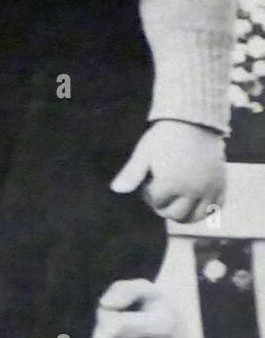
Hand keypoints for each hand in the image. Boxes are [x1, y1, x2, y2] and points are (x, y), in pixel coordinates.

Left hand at [93, 279, 184, 337]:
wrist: (176, 331)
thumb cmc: (152, 306)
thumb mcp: (142, 288)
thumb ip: (122, 290)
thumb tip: (106, 304)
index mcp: (165, 325)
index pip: (116, 326)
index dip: (105, 314)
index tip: (113, 311)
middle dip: (101, 330)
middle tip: (114, 326)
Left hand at [110, 119, 224, 222]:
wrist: (193, 122)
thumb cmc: (164, 137)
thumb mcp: (144, 154)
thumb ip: (131, 174)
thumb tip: (116, 189)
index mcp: (172, 183)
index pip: (158, 203)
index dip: (149, 194)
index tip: (148, 181)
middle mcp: (193, 190)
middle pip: (177, 216)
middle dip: (165, 208)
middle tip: (160, 194)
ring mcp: (210, 188)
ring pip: (198, 216)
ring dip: (185, 214)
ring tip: (175, 201)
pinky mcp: (221, 183)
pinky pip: (216, 206)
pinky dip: (205, 209)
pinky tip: (194, 200)